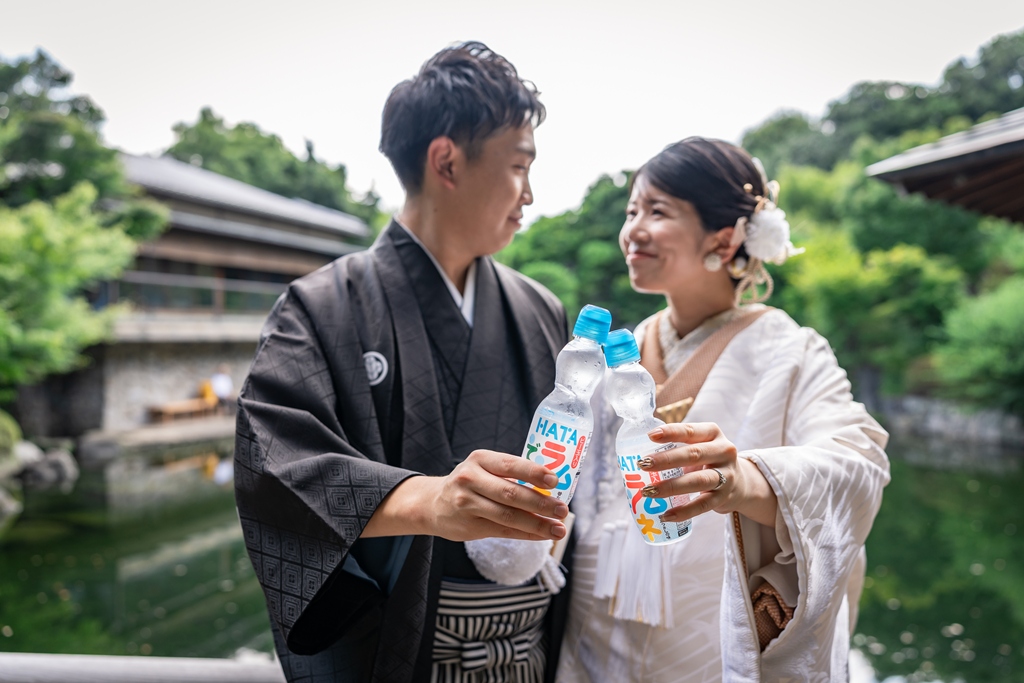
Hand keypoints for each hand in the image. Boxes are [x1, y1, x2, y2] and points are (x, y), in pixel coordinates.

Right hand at [364, 449, 568, 541]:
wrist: (433, 504)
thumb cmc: (470, 483)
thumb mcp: (484, 468)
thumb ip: (510, 473)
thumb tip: (552, 485)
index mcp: (480, 459)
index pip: (510, 464)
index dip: (533, 472)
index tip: (555, 480)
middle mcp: (471, 480)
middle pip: (510, 493)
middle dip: (540, 503)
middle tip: (562, 510)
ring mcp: (468, 504)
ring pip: (508, 516)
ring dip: (537, 524)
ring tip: (559, 529)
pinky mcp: (470, 526)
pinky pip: (503, 531)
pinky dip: (526, 534)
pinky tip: (543, 536)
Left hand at [638, 422, 776, 526]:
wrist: (740, 482)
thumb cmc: (707, 460)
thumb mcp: (699, 445)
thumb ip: (676, 446)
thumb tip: (633, 454)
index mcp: (713, 433)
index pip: (690, 431)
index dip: (671, 432)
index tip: (650, 435)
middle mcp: (724, 451)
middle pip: (694, 454)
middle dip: (666, 460)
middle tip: (642, 464)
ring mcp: (726, 475)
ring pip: (698, 481)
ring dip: (671, 486)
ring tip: (648, 491)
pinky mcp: (724, 497)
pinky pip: (703, 506)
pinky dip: (684, 511)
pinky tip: (666, 515)